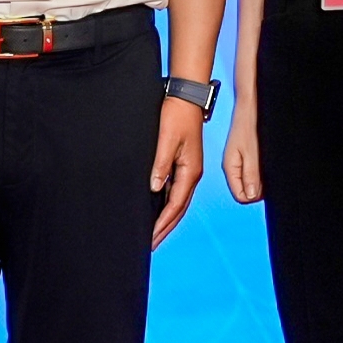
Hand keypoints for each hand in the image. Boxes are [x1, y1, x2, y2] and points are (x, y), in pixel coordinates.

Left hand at [147, 94, 205, 248]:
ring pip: (178, 201)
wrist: (185, 98)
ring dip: (167, 219)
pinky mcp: (183, 164)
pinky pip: (175, 191)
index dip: (163, 223)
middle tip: (151, 244)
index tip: (151, 237)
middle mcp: (191, 174)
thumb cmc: (176, 116)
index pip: (175, 204)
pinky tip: (158, 210)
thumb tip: (154, 188)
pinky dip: (167, 205)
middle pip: (178, 208)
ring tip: (155, 234)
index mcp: (190, 171)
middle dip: (165, 227)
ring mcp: (188, 170)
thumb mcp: (166, 140)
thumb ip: (160, 164)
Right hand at [220, 101, 262, 205]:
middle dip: (259, 186)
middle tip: (268, 171)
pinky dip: (265, 171)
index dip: (254, 193)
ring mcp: (242, 162)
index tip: (264, 183)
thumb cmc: (249, 123)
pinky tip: (269, 161)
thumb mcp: (251, 152)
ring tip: (269, 164)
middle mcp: (235, 167)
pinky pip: (257, 172)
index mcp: (230, 168)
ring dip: (263, 178)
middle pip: (248, 191)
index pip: (241, 196)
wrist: (251, 104)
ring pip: (253, 182)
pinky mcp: (249, 157)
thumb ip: (251, 175)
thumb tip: (252, 197)